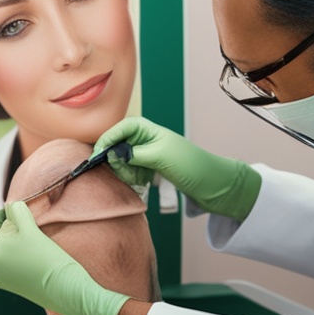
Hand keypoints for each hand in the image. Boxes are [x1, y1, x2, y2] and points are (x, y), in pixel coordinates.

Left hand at [0, 202, 129, 314]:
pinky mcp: (10, 284)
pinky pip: (5, 262)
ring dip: (9, 239)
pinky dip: (13, 252)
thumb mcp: (29, 226)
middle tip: (22, 220)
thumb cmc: (44, 256)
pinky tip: (28, 250)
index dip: (4, 213)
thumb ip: (17, 210)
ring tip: (27, 234)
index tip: (20, 211)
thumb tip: (11, 206)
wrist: (64, 289)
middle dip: (4, 226)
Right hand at [94, 117, 261, 220]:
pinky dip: (132, 178)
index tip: (99, 156)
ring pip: (122, 161)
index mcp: (149, 129)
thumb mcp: (160, 157)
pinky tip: (143, 183)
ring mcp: (148, 155)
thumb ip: (133, 154)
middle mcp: (146, 139)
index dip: (107, 140)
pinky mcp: (151, 169)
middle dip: (117, 160)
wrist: (214, 186)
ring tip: (139, 180)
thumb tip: (111, 154)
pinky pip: (131, 171)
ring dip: (125, 172)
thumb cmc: (192, 166)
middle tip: (125, 172)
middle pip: (117, 145)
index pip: (120, 129)